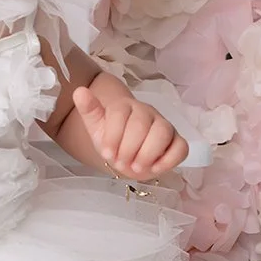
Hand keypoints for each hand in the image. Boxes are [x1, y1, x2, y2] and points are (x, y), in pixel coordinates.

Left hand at [71, 86, 187, 180]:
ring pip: (163, 132)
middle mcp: (148, 112)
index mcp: (126, 106)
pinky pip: (181, 148)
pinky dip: (168, 160)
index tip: (105, 153)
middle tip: (120, 162)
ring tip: (134, 167)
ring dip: (147, 154)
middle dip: (128, 148)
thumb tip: (79, 91)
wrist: (125, 154)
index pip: (120, 113)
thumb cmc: (111, 139)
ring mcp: (165, 126)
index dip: (112, 136)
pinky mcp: (177, 142)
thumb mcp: (95, 126)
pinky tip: (153, 169)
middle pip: (141, 124)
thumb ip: (89, 110)